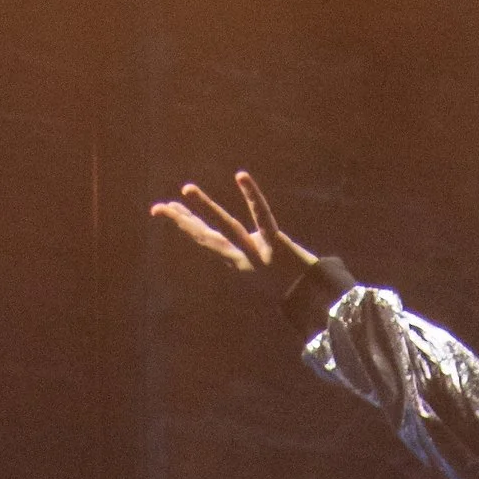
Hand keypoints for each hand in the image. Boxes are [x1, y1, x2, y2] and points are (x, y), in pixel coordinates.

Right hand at [150, 167, 316, 288]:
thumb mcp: (269, 268)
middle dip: (183, 221)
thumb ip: (253, 255)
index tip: (165, 209)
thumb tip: (243, 246)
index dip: (186, 224)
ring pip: (227, 229)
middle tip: (159, 207)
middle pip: (207, 238)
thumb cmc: (296, 283)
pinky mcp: (277, 246)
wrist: (319, 302)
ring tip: (187, 189)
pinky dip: (252, 197)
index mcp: (239, 262)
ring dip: (206, 209)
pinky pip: (262, 217)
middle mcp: (244, 260)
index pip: (206, 240)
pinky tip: (240, 176)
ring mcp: (258, 254)